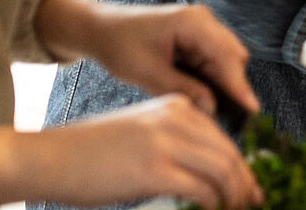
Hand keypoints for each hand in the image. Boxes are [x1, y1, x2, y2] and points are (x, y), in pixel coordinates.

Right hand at [0, 96, 261, 207]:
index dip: (240, 165)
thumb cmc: (89, 152)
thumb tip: (206, 174)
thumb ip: (175, 143)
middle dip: (245, 182)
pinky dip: (214, 204)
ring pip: (223, 170)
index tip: (247, 186)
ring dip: (235, 196)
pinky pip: (202, 189)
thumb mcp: (140, 133)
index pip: (221, 137)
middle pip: (228, 153)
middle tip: (254, 202)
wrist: (50, 157)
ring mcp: (167, 142)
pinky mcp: (156, 170)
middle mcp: (176, 118)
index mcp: (175, 106)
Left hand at [36, 0, 257, 117]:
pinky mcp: (196, 38)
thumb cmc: (119, 45)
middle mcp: (203, 21)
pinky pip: (213, 60)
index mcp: (193, 22)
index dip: (240, 84)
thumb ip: (182, 90)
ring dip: (224, 83)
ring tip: (222, 112)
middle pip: (233, 56)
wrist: (100, 29)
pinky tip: (208, 98)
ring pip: (225, 60)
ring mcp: (201, 28)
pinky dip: (213, 79)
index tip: (252, 109)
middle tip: (235, 118)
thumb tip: (211, 109)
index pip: (226, 56)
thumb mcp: (148, 72)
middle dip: (234, 85)